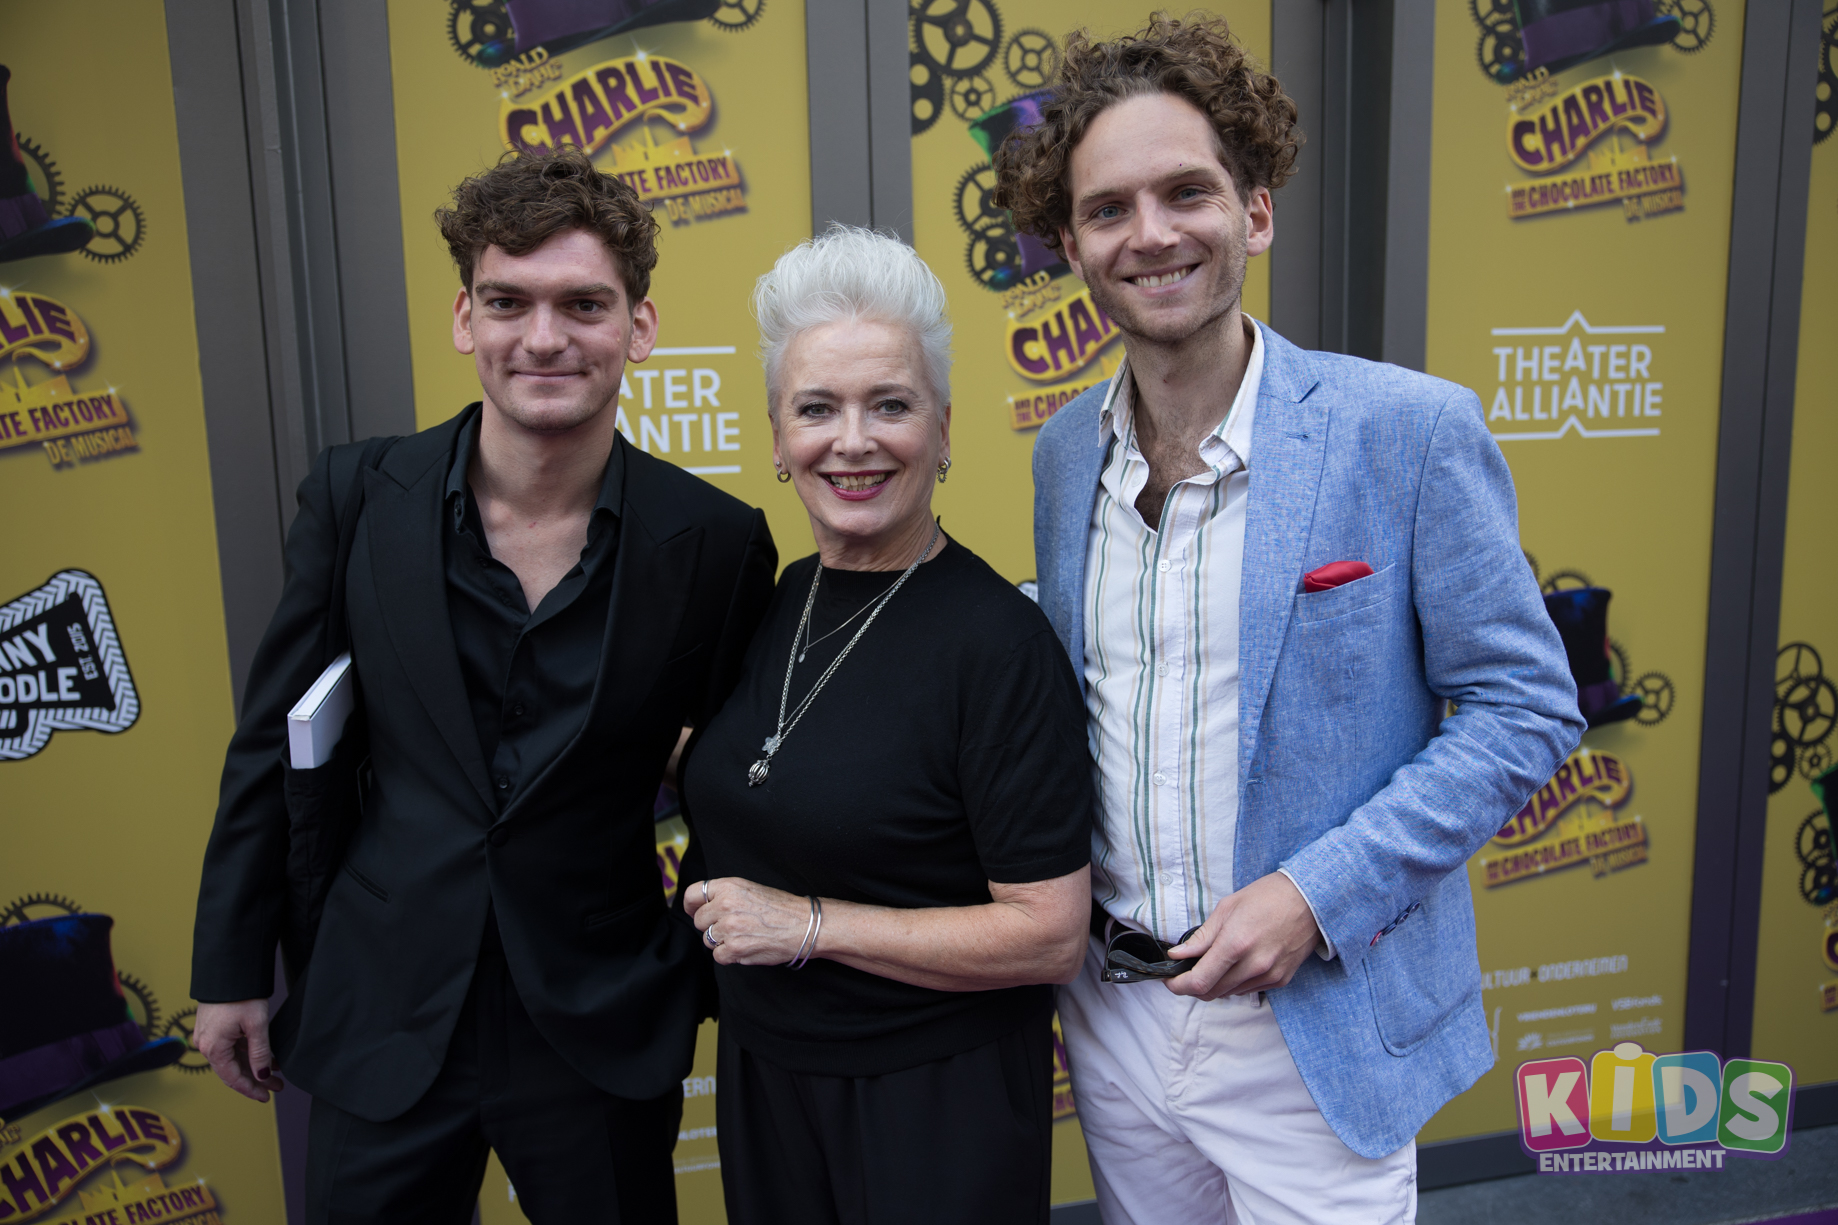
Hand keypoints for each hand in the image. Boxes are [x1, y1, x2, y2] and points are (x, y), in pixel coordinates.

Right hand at [194, 1000, 284, 1101]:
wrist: (228, 970)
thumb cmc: (241, 995)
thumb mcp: (256, 1025)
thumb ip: (259, 1053)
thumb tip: (262, 1076)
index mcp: (213, 1048)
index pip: (233, 1079)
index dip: (251, 1090)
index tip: (267, 1097)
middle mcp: (206, 1045)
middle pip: (232, 1071)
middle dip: (256, 1080)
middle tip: (277, 1086)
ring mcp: (208, 1036)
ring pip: (232, 1059)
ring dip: (252, 1066)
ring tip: (275, 1072)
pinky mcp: (212, 1027)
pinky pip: (229, 1047)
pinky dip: (246, 1053)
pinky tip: (264, 1056)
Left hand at [682, 877, 819, 966]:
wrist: (803, 925)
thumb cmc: (781, 908)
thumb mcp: (751, 888)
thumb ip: (725, 894)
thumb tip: (702, 905)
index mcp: (729, 887)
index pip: (693, 894)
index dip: (690, 905)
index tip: (692, 911)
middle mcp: (725, 905)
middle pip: (698, 920)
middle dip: (711, 925)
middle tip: (730, 926)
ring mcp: (729, 928)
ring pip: (707, 939)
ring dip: (721, 941)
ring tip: (742, 936)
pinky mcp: (734, 948)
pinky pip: (718, 956)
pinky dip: (729, 955)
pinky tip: (745, 947)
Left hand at [1163, 872, 1321, 1001]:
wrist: (1309, 899)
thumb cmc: (1268, 897)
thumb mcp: (1227, 908)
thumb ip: (1201, 937)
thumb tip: (1179, 954)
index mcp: (1236, 944)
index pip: (1200, 981)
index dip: (1179, 986)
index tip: (1171, 981)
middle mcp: (1254, 965)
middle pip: (1212, 993)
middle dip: (1194, 986)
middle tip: (1187, 971)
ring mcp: (1269, 975)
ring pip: (1230, 994)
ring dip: (1215, 984)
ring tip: (1213, 963)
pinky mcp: (1281, 980)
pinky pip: (1249, 990)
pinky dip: (1235, 983)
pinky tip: (1236, 964)